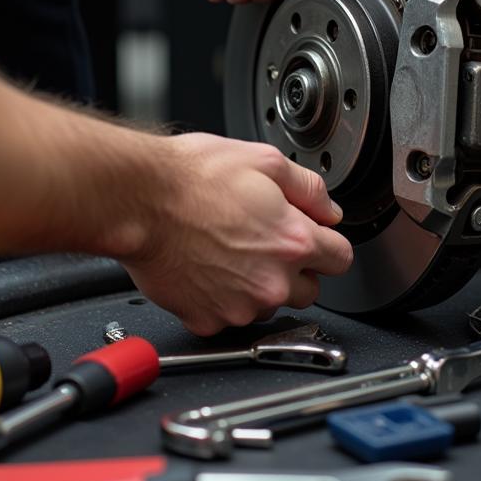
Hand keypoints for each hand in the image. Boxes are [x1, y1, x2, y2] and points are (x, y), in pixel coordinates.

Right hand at [120, 132, 353, 334]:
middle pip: (309, 290)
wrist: (139, 201)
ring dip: (258, 286)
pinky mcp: (208, 320)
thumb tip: (329, 209)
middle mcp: (272, 281)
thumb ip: (308, 188)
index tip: (310, 237)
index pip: (341, 258)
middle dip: (294, 269)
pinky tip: (205, 268)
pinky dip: (220, 299)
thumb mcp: (263, 160)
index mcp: (294, 241)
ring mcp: (240, 306)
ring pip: (268, 306)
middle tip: (262, 242)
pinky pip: (228, 317)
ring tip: (227, 251)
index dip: (325, 244)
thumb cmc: (191, 179)